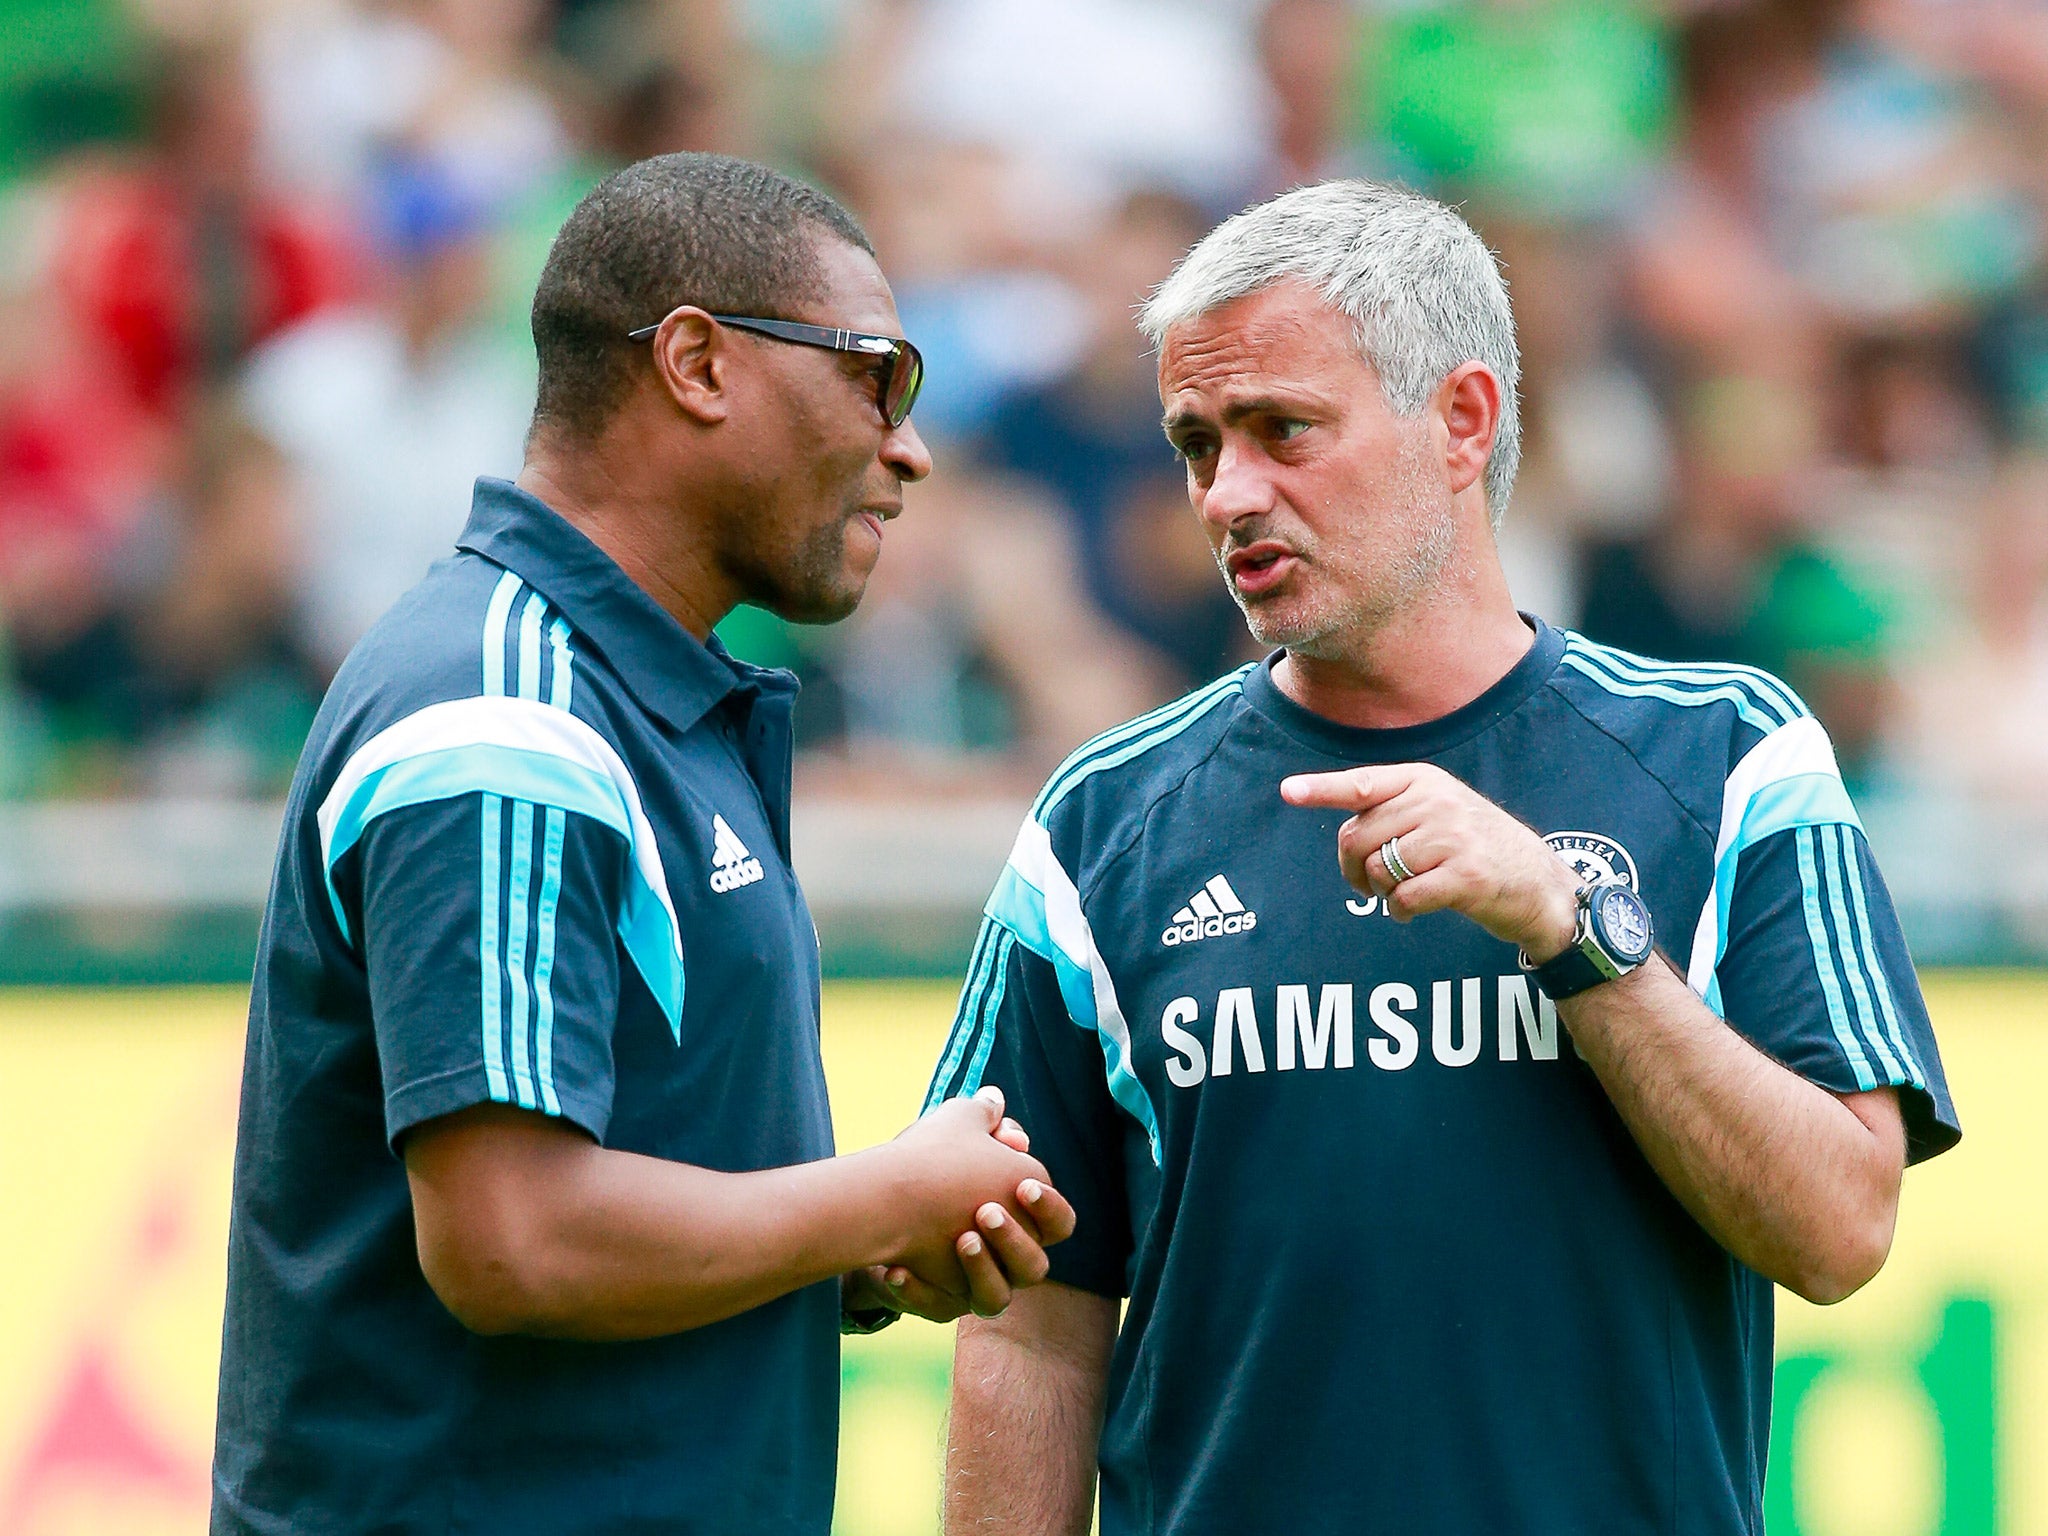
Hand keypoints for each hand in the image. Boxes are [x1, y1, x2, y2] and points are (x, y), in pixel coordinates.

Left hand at [882, 1087, 1076, 1313]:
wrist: (881, 1203)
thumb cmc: (929, 1165)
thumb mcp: (953, 1135)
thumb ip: (982, 1122)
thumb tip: (994, 1100)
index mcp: (1022, 1219)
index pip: (1059, 1224)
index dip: (1049, 1208)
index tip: (1023, 1185)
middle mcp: (1005, 1260)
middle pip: (1034, 1268)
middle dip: (1014, 1241)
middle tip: (985, 1211)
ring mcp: (972, 1286)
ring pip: (994, 1299)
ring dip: (981, 1269)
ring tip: (959, 1239)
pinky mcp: (937, 1303)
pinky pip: (936, 1307)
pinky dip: (918, 1292)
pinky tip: (896, 1270)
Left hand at [1280, 762, 1579, 960]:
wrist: (1541, 886)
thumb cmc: (1478, 851)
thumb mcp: (1442, 814)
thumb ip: (1397, 813)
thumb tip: (1346, 837)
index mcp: (1425, 782)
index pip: (1362, 785)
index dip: (1321, 790)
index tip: (1287, 792)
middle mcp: (1438, 802)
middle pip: (1358, 837)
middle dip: (1353, 868)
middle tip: (1367, 885)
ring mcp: (1453, 838)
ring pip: (1379, 870)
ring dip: (1380, 892)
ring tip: (1401, 894)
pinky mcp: (1465, 876)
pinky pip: (1403, 898)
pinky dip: (1398, 912)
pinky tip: (1410, 913)